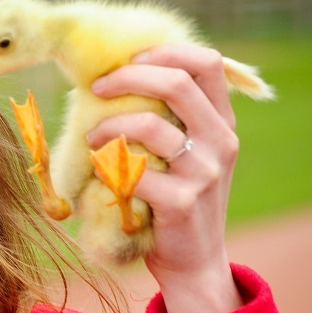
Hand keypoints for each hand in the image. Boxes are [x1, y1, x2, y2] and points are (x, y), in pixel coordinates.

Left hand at [87, 43, 242, 312]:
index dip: (164, 52)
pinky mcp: (181, 202)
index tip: (127, 60)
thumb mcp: (186, 153)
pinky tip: (100, 175)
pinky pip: (134, 172)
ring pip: (149, 126)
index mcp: (221, 122)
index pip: (205, 63)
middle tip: (96, 87)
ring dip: (108, 127)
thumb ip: (169, 119)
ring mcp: (203, 172)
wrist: (193, 260)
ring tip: (91, 139)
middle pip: (176, 84)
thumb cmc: (177, 197)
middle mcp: (220, 141)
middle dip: (127, 77)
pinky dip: (108, 168)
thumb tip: (115, 77)